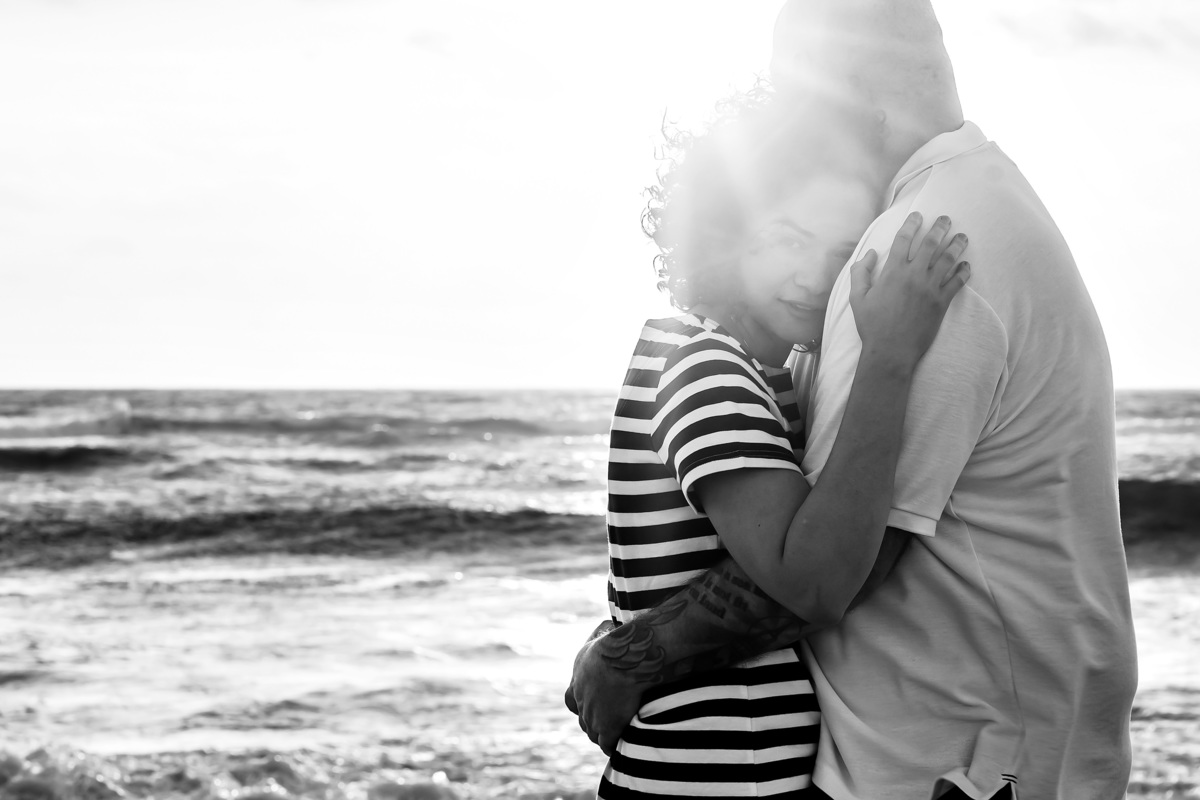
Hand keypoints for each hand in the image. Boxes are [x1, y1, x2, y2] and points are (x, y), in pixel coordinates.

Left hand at [563, 620, 645, 755]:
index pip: (571, 698)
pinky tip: (625, 744)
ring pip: (593, 732)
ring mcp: (591, 714)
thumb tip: (610, 625)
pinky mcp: (607, 728)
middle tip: (611, 723)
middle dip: (596, 721)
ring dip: (604, 735)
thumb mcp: (608, 631)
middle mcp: (580, 695)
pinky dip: (615, 746)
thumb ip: (606, 633)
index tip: (597, 705)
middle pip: (584, 718)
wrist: (629, 657)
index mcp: (579, 673)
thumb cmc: (625, 640)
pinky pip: (608, 744)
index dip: (583, 703)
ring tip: (618, 736)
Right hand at [848, 212, 969, 369]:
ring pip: (948, 259)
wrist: (891, 350)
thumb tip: (870, 254)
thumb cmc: (872, 325)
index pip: (903, 239)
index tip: (917, 215)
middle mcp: (914, 275)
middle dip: (940, 227)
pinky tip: (966, 264)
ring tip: (962, 236)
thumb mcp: (857, 298)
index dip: (911, 224)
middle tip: (946, 218)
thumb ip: (861, 273)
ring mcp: (930, 288)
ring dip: (956, 245)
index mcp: (892, 272)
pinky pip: (957, 282)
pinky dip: (964, 271)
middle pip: (930, 244)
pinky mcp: (941, 302)